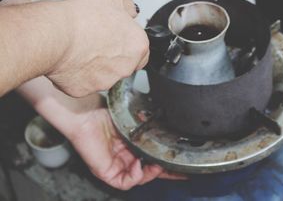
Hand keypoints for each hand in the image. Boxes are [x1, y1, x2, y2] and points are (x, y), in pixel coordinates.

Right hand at [47, 0, 148, 96]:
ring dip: (97, 65)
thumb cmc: (82, 16)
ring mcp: (105, 82)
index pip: (142, 50)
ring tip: (81, 48)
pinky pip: (84, 83)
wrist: (55, 35)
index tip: (116, 35)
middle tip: (96, 40)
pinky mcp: (84, 90)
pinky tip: (70, 60)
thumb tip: (130, 11)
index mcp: (138, 45)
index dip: (128, 41)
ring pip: (105, 75)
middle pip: (125, 64)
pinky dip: (78, 74)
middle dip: (114, 55)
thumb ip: (127, 3)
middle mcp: (126, 67)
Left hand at [66, 97, 183, 189]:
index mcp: (130, 145)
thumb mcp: (134, 120)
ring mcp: (115, 165)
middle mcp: (123, 157)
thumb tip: (167, 129)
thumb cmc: (105, 112)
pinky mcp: (106, 172)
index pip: (151, 157)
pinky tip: (138, 165)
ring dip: (151, 173)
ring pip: (138, 178)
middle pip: (148, 171)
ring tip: (157, 164)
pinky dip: (135, 176)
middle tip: (180, 171)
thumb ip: (149, 128)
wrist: (86, 113)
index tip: (182, 161)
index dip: (166, 161)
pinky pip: (124, 182)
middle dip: (165, 172)